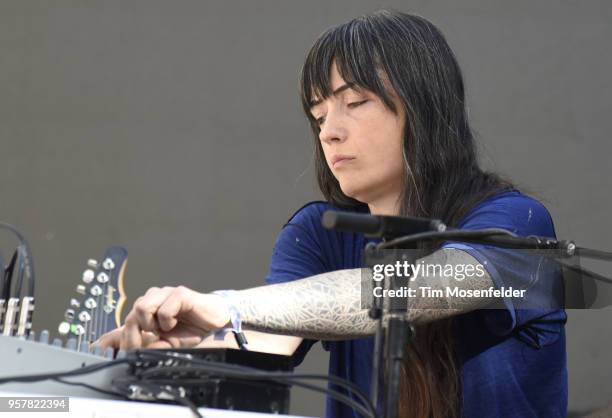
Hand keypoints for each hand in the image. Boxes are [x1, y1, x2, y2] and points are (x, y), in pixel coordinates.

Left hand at [95, 286, 230, 350]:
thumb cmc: (192, 328)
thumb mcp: (166, 343)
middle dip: (136, 334)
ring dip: (151, 324)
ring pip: (142, 307)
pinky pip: (164, 310)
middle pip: (131, 313)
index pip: (126, 320)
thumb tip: (127, 352)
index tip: (126, 352)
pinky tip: (175, 324)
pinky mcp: (179, 294)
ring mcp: (166, 293)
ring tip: (163, 329)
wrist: (215, 321)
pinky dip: (168, 322)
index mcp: (148, 309)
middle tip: (147, 344)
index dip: (121, 338)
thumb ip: (148, 345)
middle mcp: (154, 298)